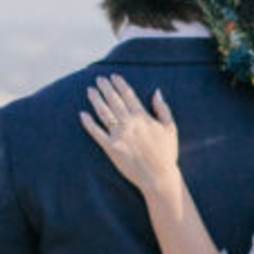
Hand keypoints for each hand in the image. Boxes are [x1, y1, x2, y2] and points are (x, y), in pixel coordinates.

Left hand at [80, 75, 178, 193]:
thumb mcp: (170, 129)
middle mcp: (129, 123)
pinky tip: (82, 114)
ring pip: (103, 113)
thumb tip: (157, 91)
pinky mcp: (111, 148)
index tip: (113, 76)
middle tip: (98, 79)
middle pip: (114, 100)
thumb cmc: (167, 154)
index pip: (128, 95)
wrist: (159, 177)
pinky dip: (88, 123)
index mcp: (143, 117)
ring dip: (96, 100)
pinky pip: (96, 133)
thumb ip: (163, 109)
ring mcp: (119, 135)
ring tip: (90, 90)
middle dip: (105, 88)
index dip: (120, 84)